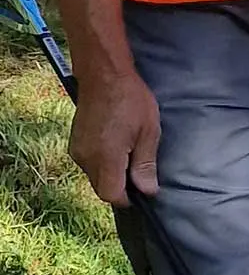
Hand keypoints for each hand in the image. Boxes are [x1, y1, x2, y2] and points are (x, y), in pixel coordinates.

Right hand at [68, 67, 159, 206]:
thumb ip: (145, 165)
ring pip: (95, 176)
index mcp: (105, 158)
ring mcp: (77, 150)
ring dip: (111, 173)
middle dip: (120, 185)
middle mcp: (86, 158)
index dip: (128, 198)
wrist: (104, 76)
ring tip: (129, 151)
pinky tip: (117, 145)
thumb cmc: (131, 101)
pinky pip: (89, 163)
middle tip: (139, 168)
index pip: (111, 195)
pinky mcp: (74, 142)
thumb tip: (147, 191)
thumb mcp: (148, 133)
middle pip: (101, 188)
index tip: (143, 190)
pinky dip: (102, 162)